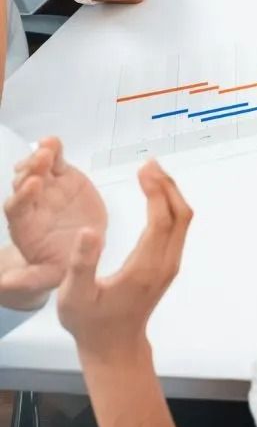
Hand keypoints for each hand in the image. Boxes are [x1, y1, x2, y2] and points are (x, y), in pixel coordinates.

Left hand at [2, 137, 107, 308]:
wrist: (78, 249)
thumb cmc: (57, 264)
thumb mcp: (44, 277)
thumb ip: (27, 279)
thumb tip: (3, 284)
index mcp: (25, 227)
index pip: (17, 208)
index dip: (22, 196)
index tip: (32, 186)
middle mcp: (32, 204)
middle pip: (25, 183)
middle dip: (30, 171)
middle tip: (40, 161)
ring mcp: (47, 188)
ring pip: (38, 168)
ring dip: (40, 157)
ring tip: (49, 147)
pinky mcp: (64, 178)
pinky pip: (56, 161)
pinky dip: (55, 150)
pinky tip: (54, 141)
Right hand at [57, 160, 190, 363]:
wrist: (114, 345)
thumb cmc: (92, 323)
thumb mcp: (75, 295)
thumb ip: (82, 263)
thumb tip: (90, 231)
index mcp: (145, 268)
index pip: (161, 221)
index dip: (155, 192)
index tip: (144, 170)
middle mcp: (165, 264)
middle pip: (180, 216)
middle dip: (167, 186)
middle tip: (148, 164)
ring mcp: (169, 264)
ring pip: (182, 221)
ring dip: (170, 194)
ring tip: (151, 172)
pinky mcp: (167, 265)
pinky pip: (177, 228)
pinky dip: (169, 206)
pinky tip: (155, 196)